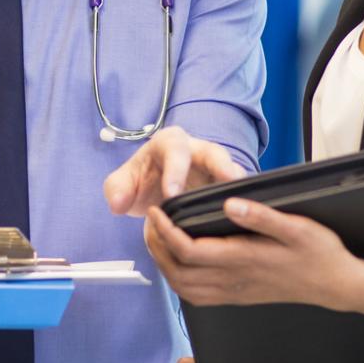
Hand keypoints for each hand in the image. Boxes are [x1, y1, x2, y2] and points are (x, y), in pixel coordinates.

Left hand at [103, 126, 245, 217]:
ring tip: (246, 202)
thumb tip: (118, 203)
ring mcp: (216, 168)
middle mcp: (198, 150)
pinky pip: (238, 192)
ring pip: (232, 171)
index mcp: (170, 143)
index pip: (175, 151)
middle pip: (214, 152)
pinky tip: (247, 219)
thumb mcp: (123, 183)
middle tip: (228, 181)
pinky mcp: (226, 186)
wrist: (154, 190)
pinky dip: (242, 203)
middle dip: (221, 165)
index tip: (171, 193)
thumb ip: (116, 190)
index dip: (175, 171)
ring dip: (238, 186)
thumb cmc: (142, 181)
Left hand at [144, 199, 363, 308]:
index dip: (165, 231)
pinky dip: (178, 280)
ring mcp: (234, 292)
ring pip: (183, 287)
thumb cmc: (320, 253)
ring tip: (158, 238)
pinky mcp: (237, 298)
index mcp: (243, 258)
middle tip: (150, 222)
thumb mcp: (298, 227)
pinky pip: (196, 296)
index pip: (188, 250)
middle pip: (177, 272)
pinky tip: (179, 262)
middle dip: (156, 248)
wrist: (336, 286)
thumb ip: (262, 216)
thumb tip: (230, 203)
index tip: (157, 210)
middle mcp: (233, 280)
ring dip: (163, 264)